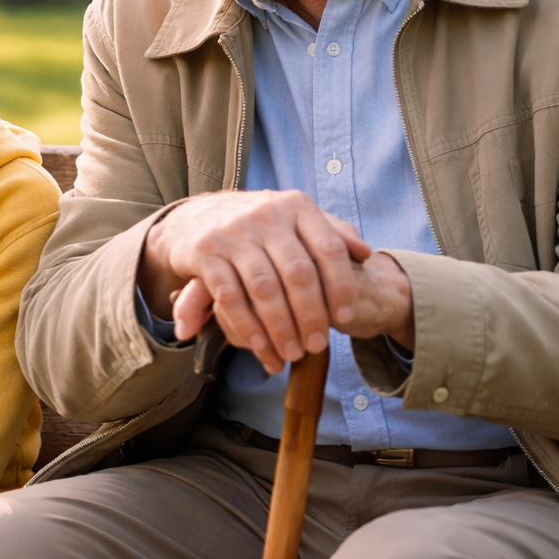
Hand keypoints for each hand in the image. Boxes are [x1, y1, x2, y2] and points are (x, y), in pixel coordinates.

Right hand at [138, 190, 411, 373]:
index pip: (328, 248)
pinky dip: (248, 325)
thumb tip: (365, 252)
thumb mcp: (294, 220)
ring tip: (292, 353)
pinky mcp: (205, 251)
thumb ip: (330, 233)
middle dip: (311, 315)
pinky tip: (260, 345)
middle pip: (298, 273)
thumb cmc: (257, 227)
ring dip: (281, 327)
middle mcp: (266, 215)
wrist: (193, 218)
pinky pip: (230, 295)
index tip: (346, 318)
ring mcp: (234, 232)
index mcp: (296, 206)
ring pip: (265, 288)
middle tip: (318, 346)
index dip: (341, 286)